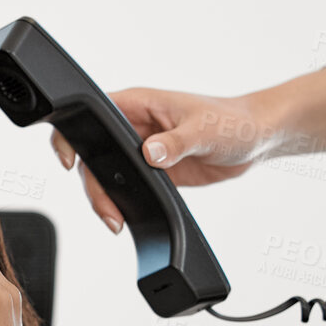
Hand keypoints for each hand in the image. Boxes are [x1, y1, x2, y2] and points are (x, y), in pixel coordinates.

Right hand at [51, 69, 325, 232]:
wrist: (255, 139)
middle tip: (108, 211)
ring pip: (105, 174)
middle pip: (92, 154)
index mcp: (138, 104)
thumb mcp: (204, 130)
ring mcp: (139, 150)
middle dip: (93, 185)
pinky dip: (121, 204)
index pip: (92, 114)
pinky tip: (126, 218)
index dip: (73, 135)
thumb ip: (175, 143)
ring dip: (105, 199)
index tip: (70, 161)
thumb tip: (150, 153)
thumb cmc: (233, 121)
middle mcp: (133, 126)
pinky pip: (124, 188)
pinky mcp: (150, 171)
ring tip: (116, 221)